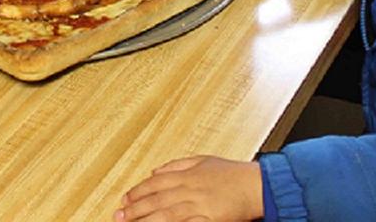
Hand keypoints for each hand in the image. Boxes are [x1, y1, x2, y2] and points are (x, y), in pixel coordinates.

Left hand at [115, 156, 262, 221]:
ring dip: (145, 220)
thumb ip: (177, 164)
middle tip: (118, 216)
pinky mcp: (208, 219)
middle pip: (155, 200)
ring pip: (165, 214)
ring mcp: (198, 205)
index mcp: (186, 174)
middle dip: (134, 209)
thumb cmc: (233, 173)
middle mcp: (189, 189)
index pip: (154, 183)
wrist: (256, 185)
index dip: (137, 192)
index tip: (124, 200)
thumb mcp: (203, 160)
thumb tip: (155, 171)